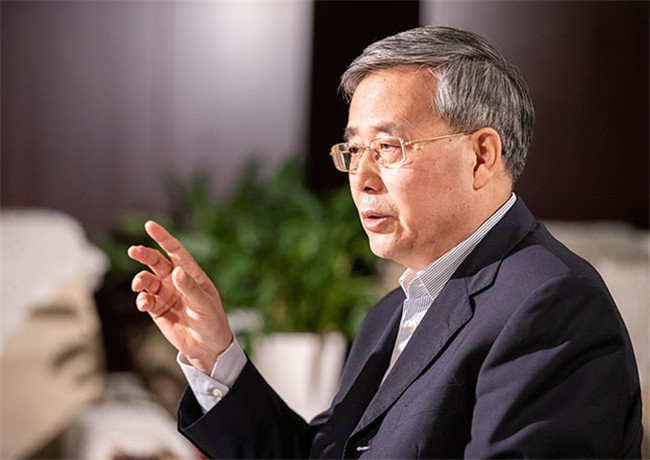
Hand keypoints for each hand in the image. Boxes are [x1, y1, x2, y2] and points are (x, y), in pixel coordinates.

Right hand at [127, 221, 232, 374]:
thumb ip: (189, 288)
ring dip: (140, 281)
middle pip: (156, 262)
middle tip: (134, 251)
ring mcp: (165, 294)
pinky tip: (144, 304)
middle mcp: (176, 281)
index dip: (163, 237)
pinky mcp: (157, 310)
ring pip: (147, 280)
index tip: (150, 225)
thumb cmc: (212, 321)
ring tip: (139, 286)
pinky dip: (141, 300)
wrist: (207, 346)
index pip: (176, 251)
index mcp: (191, 274)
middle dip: (144, 255)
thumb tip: (176, 271)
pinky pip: (145, 300)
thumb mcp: (204, 304)